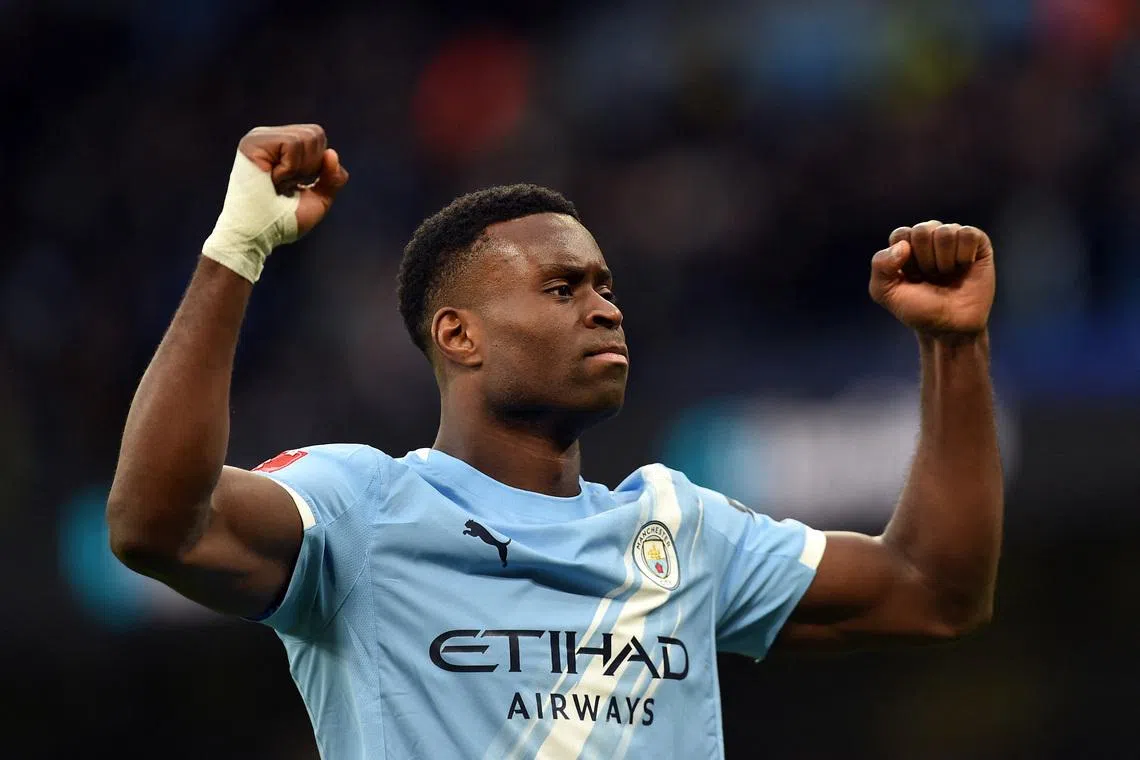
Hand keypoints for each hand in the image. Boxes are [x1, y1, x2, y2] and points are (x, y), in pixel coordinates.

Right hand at [238, 124, 348, 235]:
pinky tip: (273, 180)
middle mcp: (271, 138)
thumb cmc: (283, 222)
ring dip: (299, 170)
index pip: (317, 138)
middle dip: (311, 166)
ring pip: (307, 137)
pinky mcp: (254, 142)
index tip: (296, 186)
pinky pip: (292, 144)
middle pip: (316, 133)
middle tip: (287, 185)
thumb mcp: (318, 199)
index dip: (318, 165)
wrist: (258, 236)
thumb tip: (332, 153)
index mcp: (283, 147)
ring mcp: (260, 137)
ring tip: (278, 183)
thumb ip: (332, 178)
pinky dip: (290, 169)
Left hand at [868, 221, 994, 335]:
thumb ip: (880, 266)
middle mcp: (930, 238)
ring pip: (946, 231)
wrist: (950, 328)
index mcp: (906, 245)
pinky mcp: (978, 243)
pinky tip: (964, 267)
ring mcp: (954, 239)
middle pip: (922, 230)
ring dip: (944, 261)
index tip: (911, 278)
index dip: (905, 260)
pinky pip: (968, 234)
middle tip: (931, 277)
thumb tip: (903, 245)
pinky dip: (964, 255)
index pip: (901, 234)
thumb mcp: (885, 292)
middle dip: (924, 261)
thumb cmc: (918, 309)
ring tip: (947, 275)